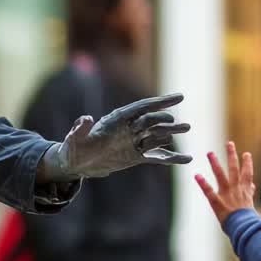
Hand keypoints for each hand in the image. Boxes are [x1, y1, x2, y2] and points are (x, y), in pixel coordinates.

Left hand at [46, 93, 191, 178]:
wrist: (76, 164)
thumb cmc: (73, 149)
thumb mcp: (74, 139)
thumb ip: (80, 128)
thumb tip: (87, 118)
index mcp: (116, 119)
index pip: (142, 107)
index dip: (160, 102)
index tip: (178, 97)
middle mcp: (128, 128)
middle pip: (151, 121)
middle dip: (165, 120)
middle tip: (179, 123)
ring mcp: (134, 142)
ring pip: (157, 135)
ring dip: (171, 132)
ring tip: (187, 128)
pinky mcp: (136, 156)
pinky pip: (157, 157)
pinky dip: (172, 158)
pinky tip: (187, 159)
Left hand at [194, 141, 255, 224]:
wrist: (245, 228)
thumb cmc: (248, 219)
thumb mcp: (251, 204)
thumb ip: (250, 193)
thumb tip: (253, 186)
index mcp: (245, 190)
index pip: (247, 173)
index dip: (247, 163)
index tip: (246, 154)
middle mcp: (236, 189)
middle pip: (234, 169)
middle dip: (231, 155)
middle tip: (229, 143)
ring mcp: (226, 194)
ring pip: (221, 175)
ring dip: (215, 163)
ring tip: (209, 153)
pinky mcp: (217, 201)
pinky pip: (209, 191)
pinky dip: (203, 183)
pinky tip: (197, 176)